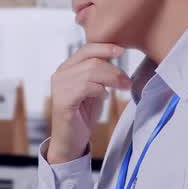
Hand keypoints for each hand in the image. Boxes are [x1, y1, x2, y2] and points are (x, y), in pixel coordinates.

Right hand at [47, 43, 131, 163]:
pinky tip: (104, 97)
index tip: (122, 50)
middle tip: (127, 81)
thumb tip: (115, 58)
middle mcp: (60, 74)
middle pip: (92, 60)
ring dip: (111, 79)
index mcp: (67, 68)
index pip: (86, 49)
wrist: (71, 141)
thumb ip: (99, 73)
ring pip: (90, 72)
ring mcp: (59, 87)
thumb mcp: (94, 88)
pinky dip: (100, 91)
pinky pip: (86, 87)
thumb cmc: (83, 114)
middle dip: (114, 69)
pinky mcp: (62, 101)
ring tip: (121, 88)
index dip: (105, 47)